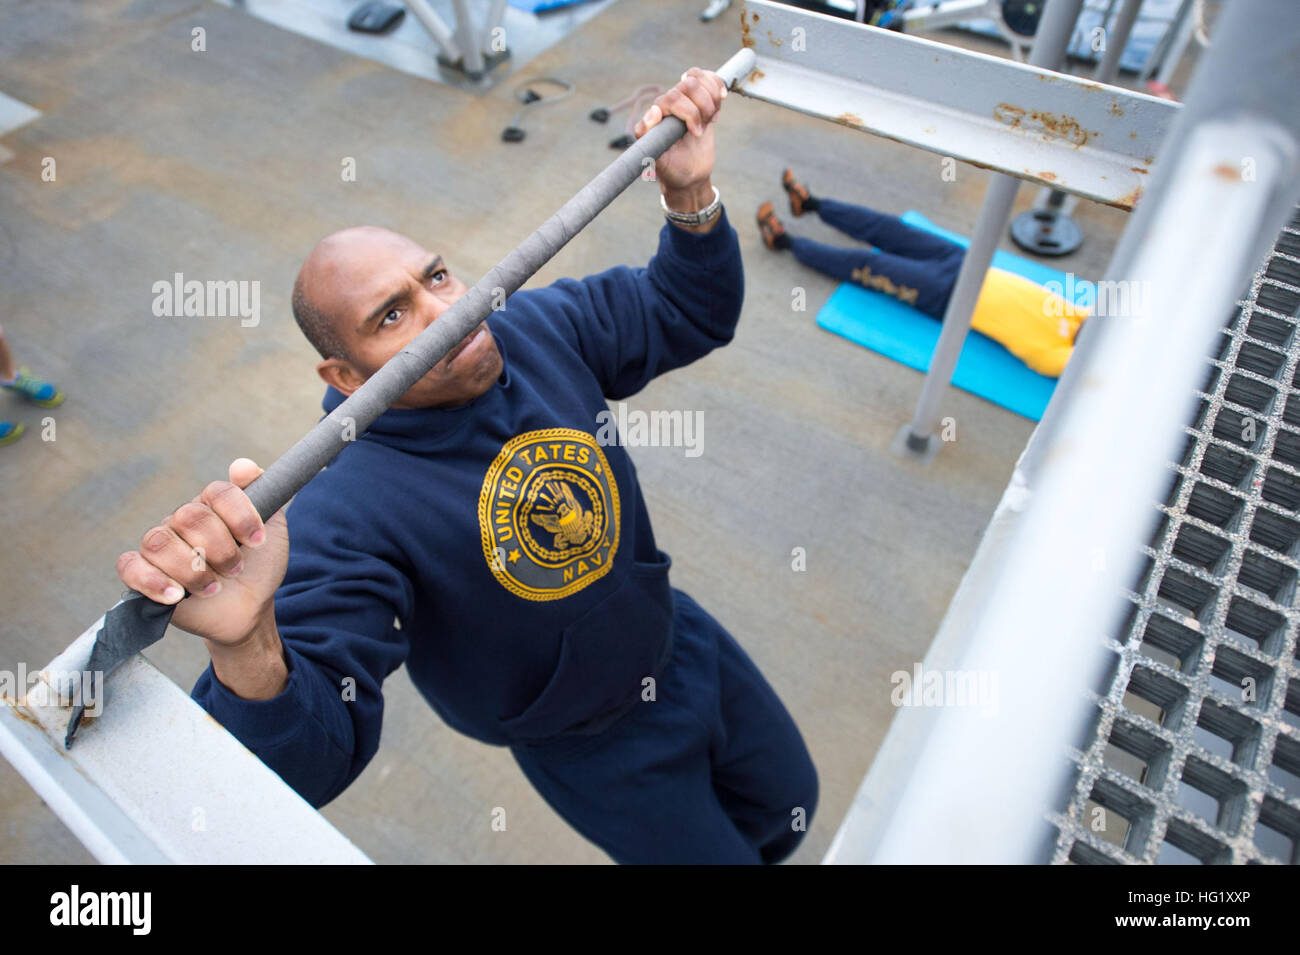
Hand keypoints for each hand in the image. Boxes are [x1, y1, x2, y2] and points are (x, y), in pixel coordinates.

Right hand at [116, 458, 289, 647]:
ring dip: (193, 569)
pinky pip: (130, 566)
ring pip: (159, 541)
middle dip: (220, 548)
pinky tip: (176, 595)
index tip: (258, 541)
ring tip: (214, 587)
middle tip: (236, 570)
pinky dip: (152, 580)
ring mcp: (161, 547)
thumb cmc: (259, 567)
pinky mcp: (144, 575)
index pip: (218, 492)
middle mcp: (182, 520)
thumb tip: (243, 466)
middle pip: (190, 517)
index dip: (240, 516)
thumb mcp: (273, 530)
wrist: (250, 608)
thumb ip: (265, 494)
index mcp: (212, 506)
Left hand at [633, 67, 727, 194]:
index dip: (689, 112)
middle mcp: (668, 104)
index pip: (672, 97)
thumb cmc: (672, 169)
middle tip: (701, 131)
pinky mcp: (700, 99)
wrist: (690, 176)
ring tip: (709, 120)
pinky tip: (718, 106)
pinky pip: (707, 78)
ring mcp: (684, 99)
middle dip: (702, 108)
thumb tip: (654, 110)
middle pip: (689, 85)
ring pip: (699, 78)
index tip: (697, 133)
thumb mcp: (658, 161)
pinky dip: (717, 88)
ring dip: (711, 100)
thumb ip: (650, 138)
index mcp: (655, 115)